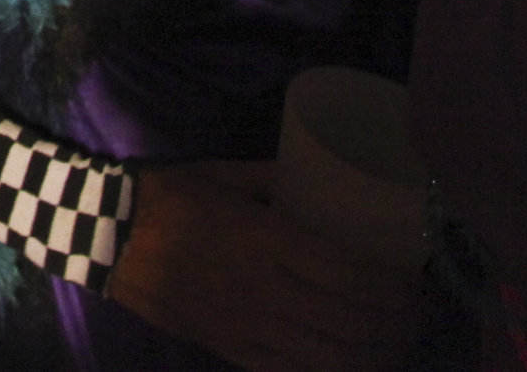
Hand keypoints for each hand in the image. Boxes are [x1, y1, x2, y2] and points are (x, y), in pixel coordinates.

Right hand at [106, 160, 422, 371]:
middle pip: (353, 323)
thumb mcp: (227, 173)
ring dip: (374, 356)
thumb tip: (325, 174)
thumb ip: (277, 177)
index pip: (354, 278)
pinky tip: (349, 365)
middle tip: (419, 316)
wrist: (108, 235)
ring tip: (394, 346)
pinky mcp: (231, 349)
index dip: (397, 291)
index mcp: (269, 240)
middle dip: (398, 327)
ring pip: (330, 357)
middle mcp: (267, 290)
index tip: (418, 286)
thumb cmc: (171, 195)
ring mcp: (249, 327)